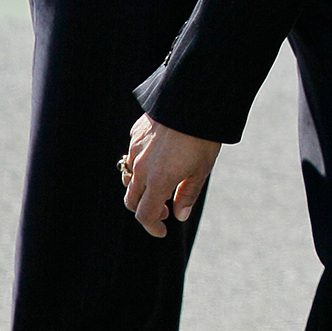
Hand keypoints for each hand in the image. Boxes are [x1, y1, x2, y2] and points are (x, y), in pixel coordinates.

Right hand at [123, 113, 219, 236]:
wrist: (195, 99)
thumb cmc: (203, 137)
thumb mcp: (202, 168)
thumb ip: (188, 194)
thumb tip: (179, 215)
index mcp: (158, 180)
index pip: (145, 214)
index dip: (152, 226)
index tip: (162, 230)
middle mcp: (141, 167)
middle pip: (132, 199)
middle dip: (145, 209)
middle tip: (164, 209)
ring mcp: (135, 149)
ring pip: (129, 177)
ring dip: (141, 187)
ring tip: (159, 185)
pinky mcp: (136, 133)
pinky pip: (132, 155)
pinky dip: (140, 164)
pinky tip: (157, 159)